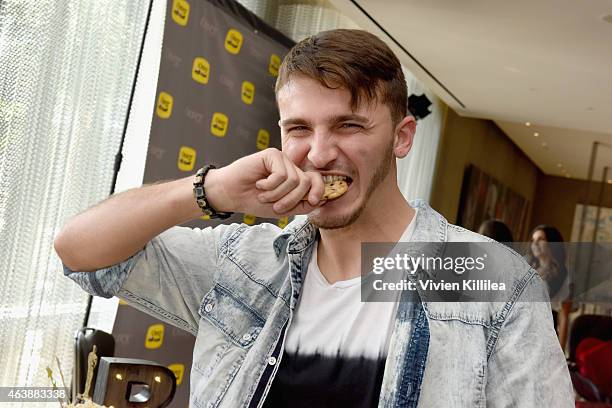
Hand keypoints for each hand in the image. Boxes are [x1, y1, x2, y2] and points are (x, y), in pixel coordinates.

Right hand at [204, 148, 325, 217]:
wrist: (231, 195)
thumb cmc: (254, 201)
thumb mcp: (283, 208)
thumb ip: (303, 204)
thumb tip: (323, 198)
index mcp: (295, 178)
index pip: (316, 180)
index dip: (319, 190)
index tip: (313, 201)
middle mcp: (291, 167)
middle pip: (306, 183)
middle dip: (291, 200)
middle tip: (276, 206)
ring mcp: (282, 159)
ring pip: (294, 180)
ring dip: (277, 194)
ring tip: (263, 195)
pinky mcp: (272, 154)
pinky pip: (281, 174)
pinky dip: (270, 185)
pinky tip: (259, 184)